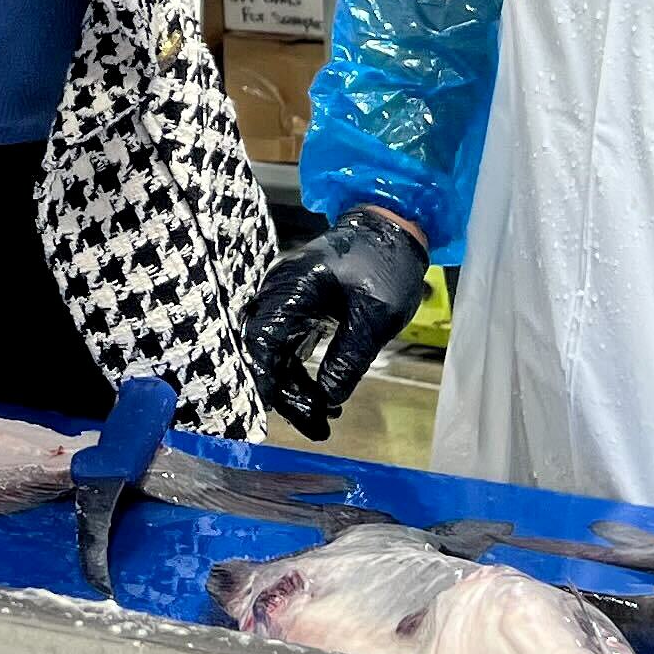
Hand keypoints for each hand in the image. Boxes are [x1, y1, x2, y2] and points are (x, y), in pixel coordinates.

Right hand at [242, 202, 430, 434]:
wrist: (393, 227)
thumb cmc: (385, 265)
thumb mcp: (375, 316)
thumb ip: (348, 359)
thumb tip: (327, 400)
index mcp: (291, 287)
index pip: (260, 340)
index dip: (265, 381)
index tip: (280, 415)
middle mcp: (279, 292)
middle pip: (265, 351)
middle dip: (286, 393)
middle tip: (315, 426)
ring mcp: (286, 298)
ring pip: (276, 352)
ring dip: (295, 387)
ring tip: (322, 420)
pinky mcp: (298, 306)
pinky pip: (289, 344)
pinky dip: (301, 372)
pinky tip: (321, 399)